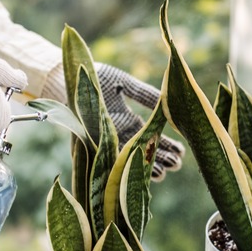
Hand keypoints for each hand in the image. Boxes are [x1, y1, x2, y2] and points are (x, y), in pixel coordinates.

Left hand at [96, 63, 184, 180]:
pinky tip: (141, 172)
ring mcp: (106, 141)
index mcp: (126, 120)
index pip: (149, 136)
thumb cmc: (96, 78)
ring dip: (147, 165)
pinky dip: (127, 167)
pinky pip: (112, 159)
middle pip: (142, 149)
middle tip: (177, 165)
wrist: (70, 78)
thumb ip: (144, 94)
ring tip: (165, 172)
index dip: (165, 144)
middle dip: (161, 158)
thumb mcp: (125, 84)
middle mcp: (118, 134)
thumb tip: (167, 101)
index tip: (181, 151)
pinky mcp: (93, 144)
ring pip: (130, 158)